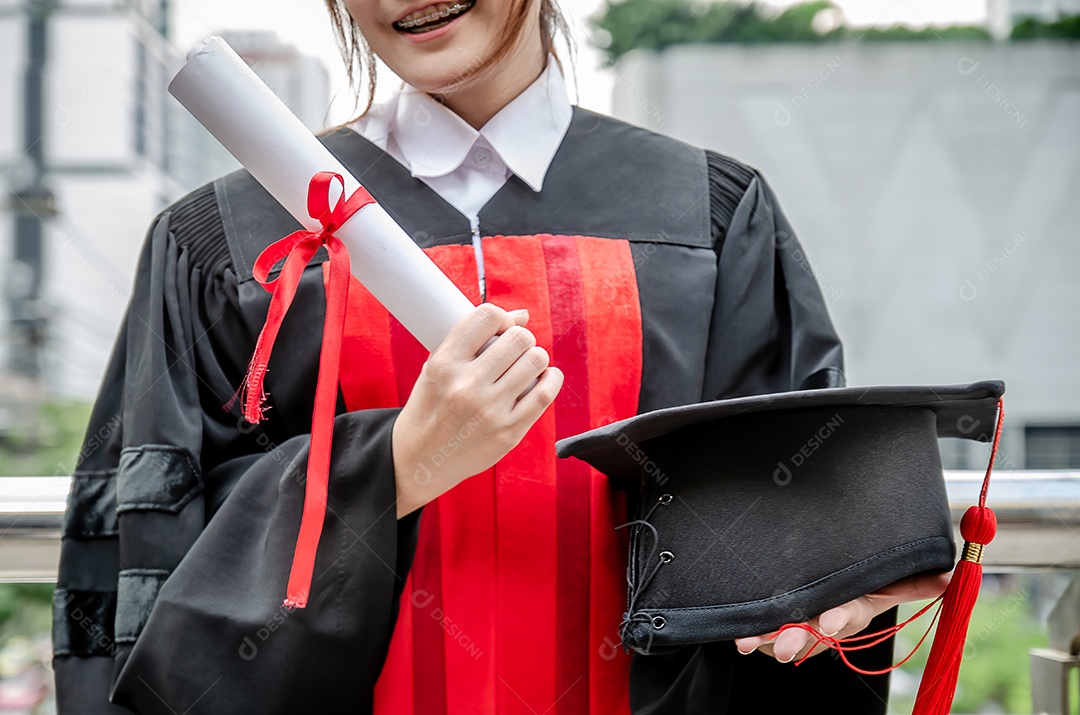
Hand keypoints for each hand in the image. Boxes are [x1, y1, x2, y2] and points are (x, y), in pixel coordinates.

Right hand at [392, 303, 563, 517]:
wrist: (420, 461)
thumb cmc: (430, 409)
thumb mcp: (436, 369)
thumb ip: (474, 340)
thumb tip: (522, 316)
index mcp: (444, 363)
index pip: (487, 316)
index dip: (501, 317)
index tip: (501, 328)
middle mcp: (467, 385)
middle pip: (518, 338)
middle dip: (521, 339)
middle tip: (514, 351)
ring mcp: (489, 410)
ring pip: (535, 360)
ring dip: (535, 358)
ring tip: (526, 366)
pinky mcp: (508, 431)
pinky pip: (545, 394)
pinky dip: (551, 379)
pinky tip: (545, 377)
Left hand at [733, 571, 949, 662]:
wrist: (818, 596)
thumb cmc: (853, 585)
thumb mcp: (880, 581)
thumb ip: (909, 581)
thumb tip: (951, 577)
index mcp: (852, 608)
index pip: (849, 614)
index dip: (840, 618)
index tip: (828, 622)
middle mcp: (826, 623)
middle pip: (813, 634)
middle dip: (798, 639)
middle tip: (784, 646)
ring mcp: (800, 628)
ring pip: (785, 638)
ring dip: (767, 641)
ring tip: (749, 642)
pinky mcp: (774, 629)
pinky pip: (762, 636)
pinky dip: (750, 637)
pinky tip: (740, 638)